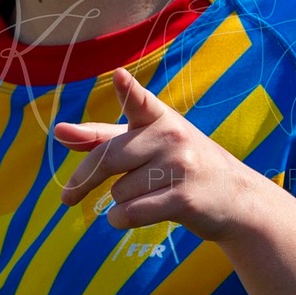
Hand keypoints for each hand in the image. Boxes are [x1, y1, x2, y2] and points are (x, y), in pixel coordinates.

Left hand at [55, 67, 272, 240]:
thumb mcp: (146, 144)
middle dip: (84, 181)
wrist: (236, 199)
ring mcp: (181, 167)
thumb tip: (59, 131)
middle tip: (66, 197)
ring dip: (119, 202)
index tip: (119, 75)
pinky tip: (128, 216)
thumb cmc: (180, 166)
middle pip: (108, 158)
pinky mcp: (185, 199)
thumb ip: (102, 136)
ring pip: (118, 192)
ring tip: (148, 196)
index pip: (140, 101)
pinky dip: (121, 219)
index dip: (129, 90)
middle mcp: (171, 137)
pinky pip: (130, 212)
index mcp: (160, 118)